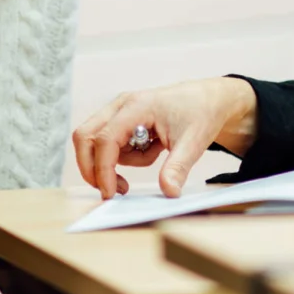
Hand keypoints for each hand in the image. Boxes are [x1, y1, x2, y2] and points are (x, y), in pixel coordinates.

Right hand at [72, 77, 256, 199]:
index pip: (106, 139)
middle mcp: (121, 106)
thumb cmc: (200, 112)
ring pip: (96, 144)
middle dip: (91, 167)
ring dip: (116, 163)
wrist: (209, 99)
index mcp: (137, 106)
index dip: (103, 169)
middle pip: (85, 137)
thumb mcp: (194, 142)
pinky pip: (110, 145)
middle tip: (110, 191)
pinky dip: (124, 157)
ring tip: (153, 157)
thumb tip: (169, 191)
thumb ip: (178, 167)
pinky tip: (150, 151)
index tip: (111, 193)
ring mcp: (119, 112)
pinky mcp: (121, 121)